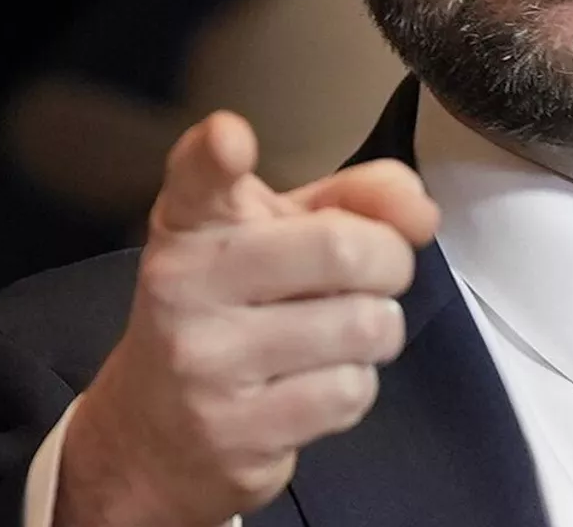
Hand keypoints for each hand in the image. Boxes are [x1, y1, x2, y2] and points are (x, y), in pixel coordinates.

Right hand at [57, 111, 439, 526]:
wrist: (154, 434)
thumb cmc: (235, 311)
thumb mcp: (279, 235)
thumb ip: (353, 199)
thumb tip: (419, 211)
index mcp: (191, 223)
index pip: (198, 178)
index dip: (217, 155)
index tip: (230, 138)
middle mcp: (185, 284)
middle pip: (344, 249)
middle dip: (390, 261)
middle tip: (375, 274)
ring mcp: (205, 362)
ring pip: (363, 326)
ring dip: (376, 331)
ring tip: (336, 335)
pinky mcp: (234, 432)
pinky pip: (350, 392)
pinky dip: (354, 387)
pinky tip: (313, 384)